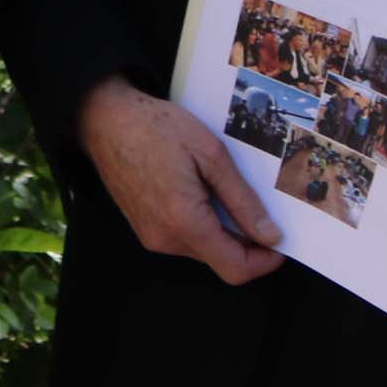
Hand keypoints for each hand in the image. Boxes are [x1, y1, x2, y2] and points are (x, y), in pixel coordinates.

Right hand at [77, 80, 282, 284]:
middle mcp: (165, 239)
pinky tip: (201, 190)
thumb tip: (270, 236)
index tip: (281, 241)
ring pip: (203, 249)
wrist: (105, 118)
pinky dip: (203, 224)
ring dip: (223, 230)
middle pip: (221, 260)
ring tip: (222, 189)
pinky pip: (184, 238)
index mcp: (185, 222)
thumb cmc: (156, 127)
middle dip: (246, 242)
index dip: (265, 262)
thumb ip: (242, 200)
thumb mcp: (211, 155)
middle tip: (258, 206)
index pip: (235, 268)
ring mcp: (151, 236)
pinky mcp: (144, 228)